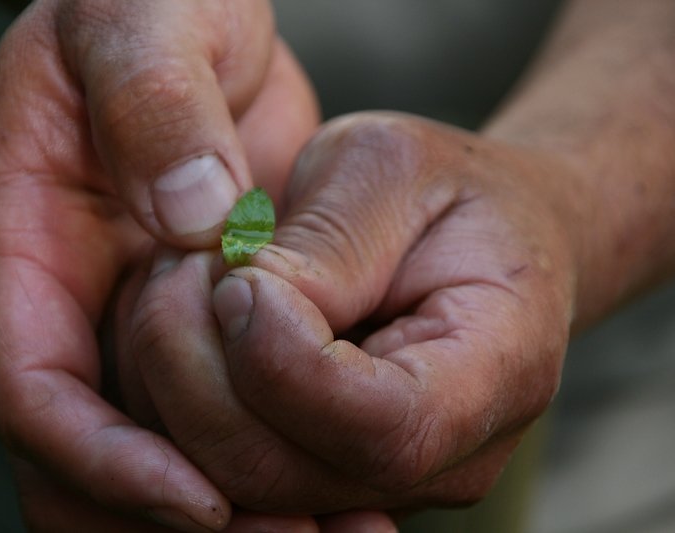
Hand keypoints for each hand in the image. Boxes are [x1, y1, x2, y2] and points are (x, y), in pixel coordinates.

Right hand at [0, 0, 320, 528]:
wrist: (193, 8)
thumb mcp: (142, 18)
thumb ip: (156, 106)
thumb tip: (199, 216)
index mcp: (24, 235)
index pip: (35, 390)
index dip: (105, 459)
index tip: (199, 497)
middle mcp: (69, 291)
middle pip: (78, 454)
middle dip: (157, 513)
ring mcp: (124, 306)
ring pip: (144, 447)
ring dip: (217, 504)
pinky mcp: (189, 308)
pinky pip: (205, 408)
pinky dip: (256, 456)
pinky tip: (331, 483)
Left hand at [119, 112, 577, 513]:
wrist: (479, 236)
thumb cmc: (440, 192)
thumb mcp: (391, 167)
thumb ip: (326, 243)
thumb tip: (240, 307)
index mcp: (498, 371)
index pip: (384, 430)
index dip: (282, 364)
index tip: (237, 275)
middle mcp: (446, 457)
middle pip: (284, 475)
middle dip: (194, 375)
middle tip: (178, 269)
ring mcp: (383, 480)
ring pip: (236, 483)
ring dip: (176, 384)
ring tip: (183, 286)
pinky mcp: (327, 472)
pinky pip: (225, 468)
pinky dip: (182, 403)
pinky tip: (192, 327)